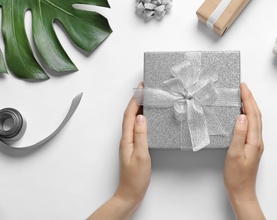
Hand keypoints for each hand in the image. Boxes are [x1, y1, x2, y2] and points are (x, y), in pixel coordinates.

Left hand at [88, 83, 150, 218]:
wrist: (130, 193)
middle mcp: (126, 138)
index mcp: (127, 139)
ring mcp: (129, 142)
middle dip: (136, 99)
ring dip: (138, 107)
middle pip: (130, 114)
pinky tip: (147, 117)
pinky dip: (141, 117)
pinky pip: (136, 127)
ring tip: (146, 97)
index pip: (130, 114)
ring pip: (133, 120)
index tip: (141, 87)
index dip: (135, 99)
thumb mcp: (142, 155)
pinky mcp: (134, 146)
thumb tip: (141, 117)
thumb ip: (141, 136)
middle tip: (144, 88)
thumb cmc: (136, 178)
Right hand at [224, 82, 264, 219]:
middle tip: (243, 86)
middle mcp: (257, 140)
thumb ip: (238, 134)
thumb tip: (241, 116)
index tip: (243, 87)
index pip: (252, 114)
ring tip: (243, 96)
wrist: (242, 192)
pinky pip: (252, 126)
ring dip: (250, 106)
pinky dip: (248, 115)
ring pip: (255, 119)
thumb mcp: (234, 154)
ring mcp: (256, 143)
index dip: (248, 99)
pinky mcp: (252, 146)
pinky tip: (243, 114)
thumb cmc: (236, 176)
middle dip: (250, 99)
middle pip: (256, 115)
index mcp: (254, 140)